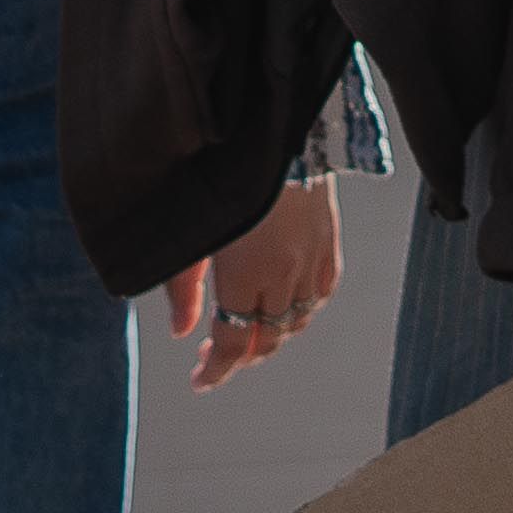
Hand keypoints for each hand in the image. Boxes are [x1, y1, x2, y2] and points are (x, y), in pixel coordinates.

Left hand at [161, 176, 341, 394]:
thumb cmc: (224, 176)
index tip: (200, 383)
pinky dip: (305, 309)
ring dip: (274, 335)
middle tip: (216, 356)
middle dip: (242, 355)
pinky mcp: (329, 238)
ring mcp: (313, 255)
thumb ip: (184, 285)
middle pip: (269, 337)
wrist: (276, 129)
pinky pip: (323, 292)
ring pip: (299, 320)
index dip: (217, 370)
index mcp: (247, 272)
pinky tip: (287, 307)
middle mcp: (285, 272)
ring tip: (250, 333)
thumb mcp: (193, 231)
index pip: (235, 342)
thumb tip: (182, 332)